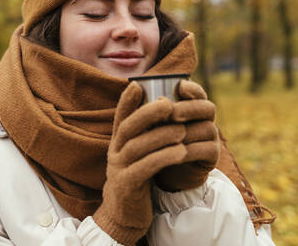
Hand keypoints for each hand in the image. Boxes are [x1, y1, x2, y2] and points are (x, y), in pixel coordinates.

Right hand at [93, 82, 186, 245]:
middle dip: (148, 113)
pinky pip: (144, 169)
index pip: (120, 117)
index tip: (137, 84)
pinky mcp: (127, 186)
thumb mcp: (137, 153)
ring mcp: (118, 169)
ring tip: (182, 129)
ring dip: (161, 136)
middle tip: (169, 103)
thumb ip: (144, 134)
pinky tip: (180, 152)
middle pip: (128, 128)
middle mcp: (115, 152)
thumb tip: (161, 106)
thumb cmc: (137, 177)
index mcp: (118, 142)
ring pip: (137, 147)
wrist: (124, 214)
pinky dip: (162, 158)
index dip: (126, 100)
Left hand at [155, 80, 220, 191]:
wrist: (162, 173)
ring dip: (187, 131)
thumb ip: (144, 108)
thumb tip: (135, 85)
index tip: (180, 86)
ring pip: (207, 129)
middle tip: (171, 113)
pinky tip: (175, 152)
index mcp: (191, 106)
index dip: (192, 88)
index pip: (198, 92)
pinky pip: (208, 150)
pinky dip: (191, 150)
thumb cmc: (154, 143)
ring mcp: (211, 138)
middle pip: (207, 108)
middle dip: (189, 108)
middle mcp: (205, 119)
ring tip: (169, 135)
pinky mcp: (213, 156)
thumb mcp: (148, 125)